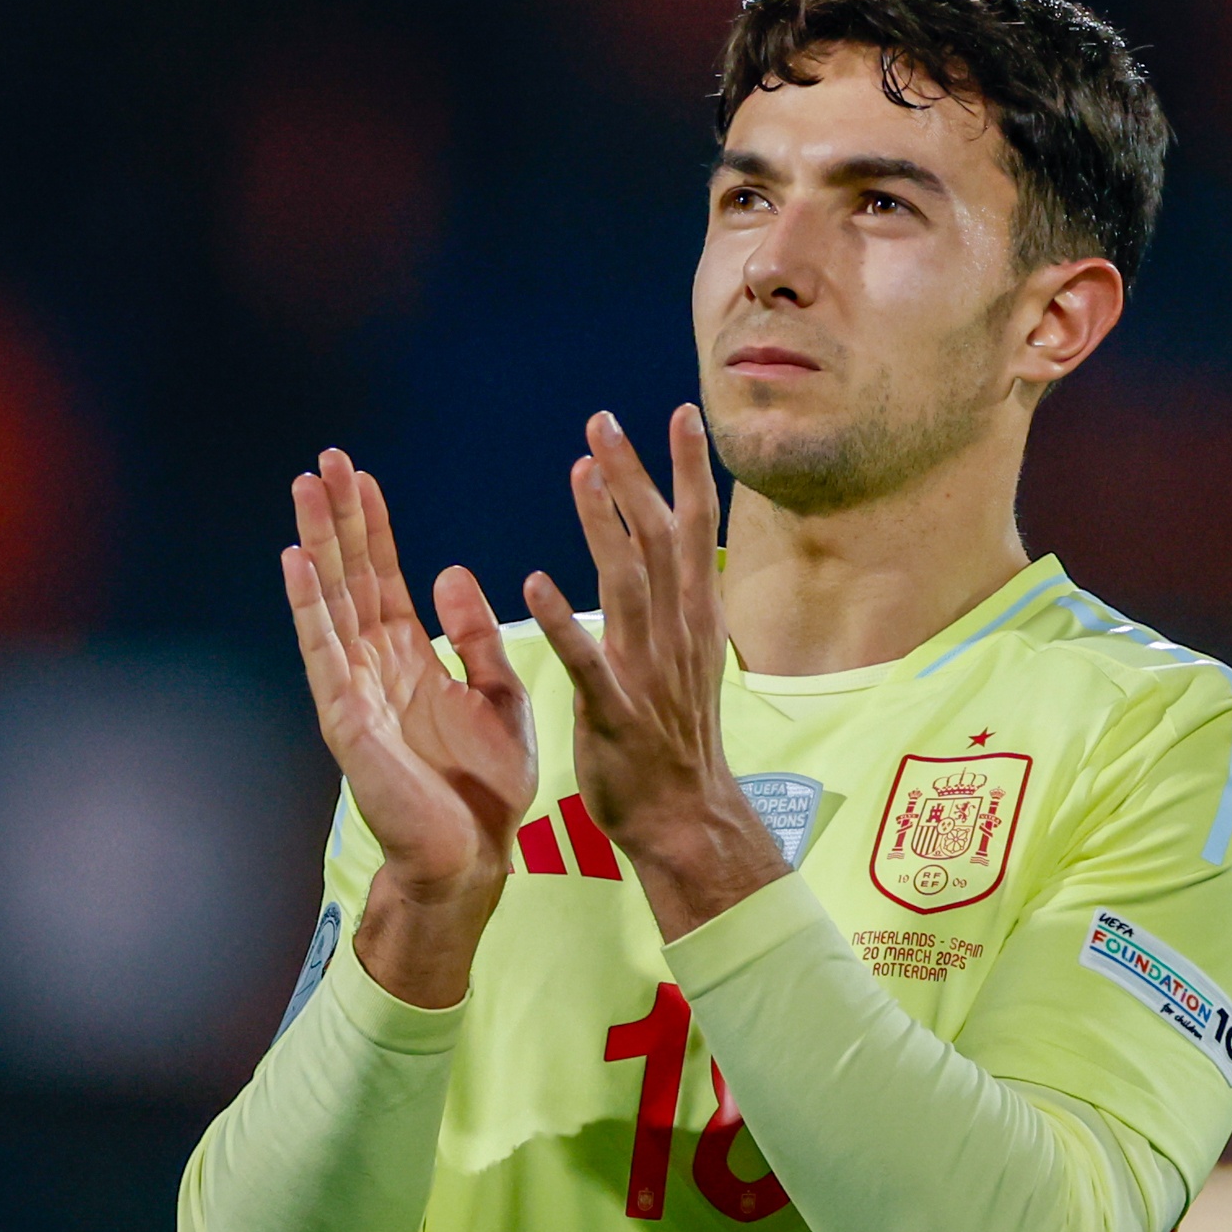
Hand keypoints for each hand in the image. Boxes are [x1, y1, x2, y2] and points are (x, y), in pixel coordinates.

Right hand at [284, 450, 534, 1003]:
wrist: (474, 859)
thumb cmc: (485, 790)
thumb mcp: (498, 694)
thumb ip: (475, 635)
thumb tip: (449, 570)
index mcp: (409, 659)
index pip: (382, 577)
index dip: (371, 527)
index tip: (360, 475)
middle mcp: (373, 667)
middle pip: (348, 576)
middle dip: (336, 517)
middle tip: (324, 458)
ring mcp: (354, 691)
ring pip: (329, 601)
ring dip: (315, 543)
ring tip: (303, 487)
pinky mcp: (347, 720)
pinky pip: (323, 652)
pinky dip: (309, 606)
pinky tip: (296, 561)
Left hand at [520, 408, 790, 940]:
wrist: (685, 818)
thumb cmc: (676, 737)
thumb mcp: (685, 657)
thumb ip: (672, 599)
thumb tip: (663, 543)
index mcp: (694, 619)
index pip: (697, 529)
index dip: (689, 469)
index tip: (681, 413)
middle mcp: (677, 634)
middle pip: (661, 539)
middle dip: (636, 476)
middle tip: (605, 420)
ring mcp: (647, 672)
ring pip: (628, 584)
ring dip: (605, 525)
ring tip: (581, 470)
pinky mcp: (614, 711)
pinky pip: (585, 660)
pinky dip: (561, 621)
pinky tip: (534, 583)